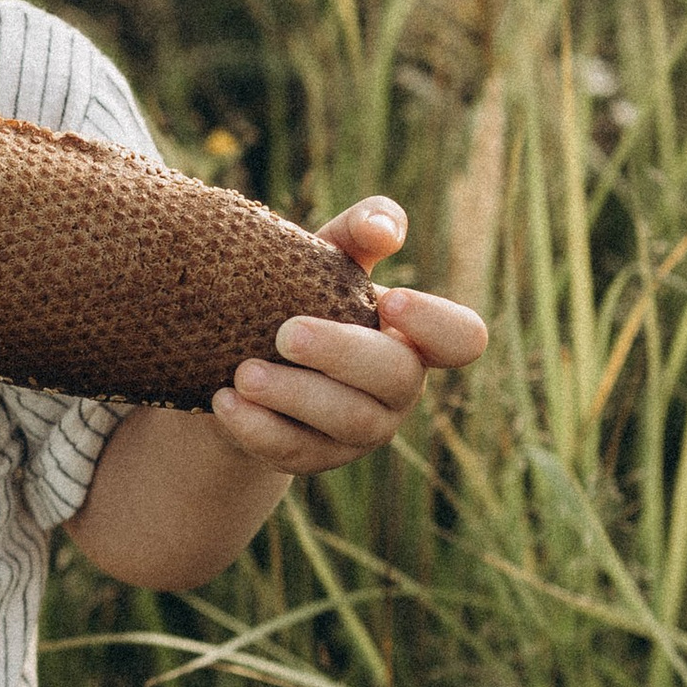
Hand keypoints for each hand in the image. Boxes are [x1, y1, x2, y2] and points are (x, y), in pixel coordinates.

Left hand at [209, 198, 488, 475]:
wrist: (238, 360)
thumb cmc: (299, 297)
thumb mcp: (326, 256)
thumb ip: (359, 231)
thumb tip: (382, 229)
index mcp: (413, 337)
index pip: (461, 338)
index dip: (435, 322)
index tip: (389, 297)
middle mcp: (398, 388)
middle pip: (396, 377)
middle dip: (342, 353)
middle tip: (286, 333)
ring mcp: (361, 430)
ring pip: (347, 420)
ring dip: (294, 395)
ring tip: (244, 373)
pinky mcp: (316, 458)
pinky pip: (295, 452)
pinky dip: (257, 428)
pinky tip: (224, 402)